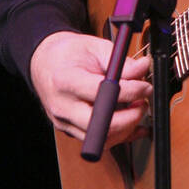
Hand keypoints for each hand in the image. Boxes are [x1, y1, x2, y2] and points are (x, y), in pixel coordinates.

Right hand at [29, 30, 151, 146]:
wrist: (44, 62)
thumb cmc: (67, 54)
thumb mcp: (95, 47)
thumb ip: (120, 61)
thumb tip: (143, 68)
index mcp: (66, 81)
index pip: (103, 93)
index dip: (130, 92)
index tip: (144, 86)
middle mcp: (63, 106)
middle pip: (102, 126)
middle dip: (130, 118)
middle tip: (142, 103)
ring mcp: (65, 122)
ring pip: (103, 139)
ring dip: (127, 128)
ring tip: (136, 108)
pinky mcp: (71, 130)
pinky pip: (100, 141)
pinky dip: (122, 135)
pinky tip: (133, 125)